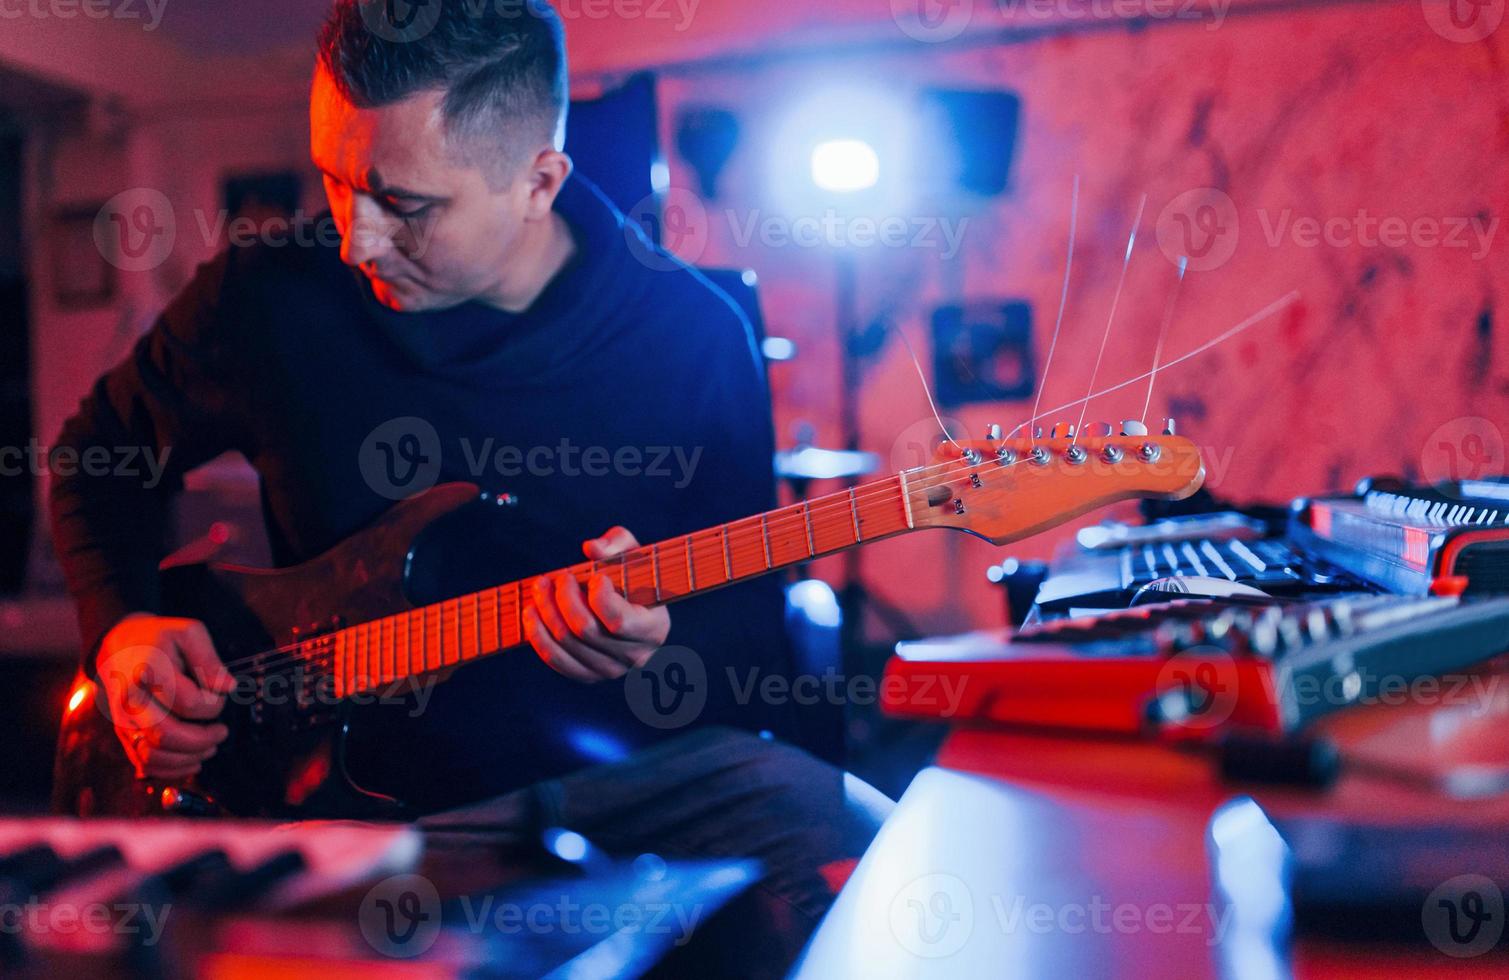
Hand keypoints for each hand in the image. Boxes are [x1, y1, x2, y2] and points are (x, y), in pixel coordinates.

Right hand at [95, 613, 234, 779]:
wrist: (118, 647)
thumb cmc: (160, 639)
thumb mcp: (189, 633)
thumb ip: (210, 659)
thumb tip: (228, 687)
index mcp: (149, 671)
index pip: (189, 702)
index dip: (214, 704)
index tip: (221, 696)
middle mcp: (130, 700)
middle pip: (166, 735)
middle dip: (202, 739)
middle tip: (222, 731)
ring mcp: (122, 720)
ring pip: (152, 755)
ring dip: (188, 758)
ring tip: (210, 747)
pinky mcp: (123, 735)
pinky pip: (144, 763)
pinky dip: (171, 769)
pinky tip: (193, 760)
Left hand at [525, 527, 670, 682]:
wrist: (631, 609)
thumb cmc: (633, 577)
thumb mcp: (633, 553)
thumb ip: (617, 543)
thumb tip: (591, 549)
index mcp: (653, 628)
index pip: (618, 622)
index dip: (599, 597)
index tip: (595, 576)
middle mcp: (635, 656)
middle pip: (584, 630)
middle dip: (564, 598)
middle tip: (558, 577)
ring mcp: (611, 670)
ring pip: (565, 643)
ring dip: (545, 611)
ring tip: (539, 587)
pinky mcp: (588, 676)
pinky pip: (556, 660)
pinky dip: (538, 635)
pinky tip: (531, 612)